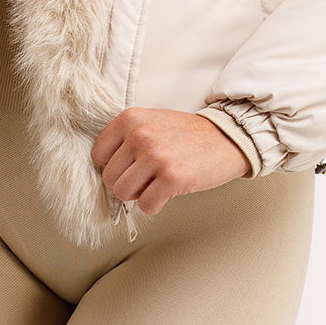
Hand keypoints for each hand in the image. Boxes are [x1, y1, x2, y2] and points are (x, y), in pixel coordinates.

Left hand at [91, 107, 251, 219]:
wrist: (226, 138)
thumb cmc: (187, 134)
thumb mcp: (151, 122)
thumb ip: (126, 139)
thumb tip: (103, 168)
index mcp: (130, 119)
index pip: (98, 155)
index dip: (114, 166)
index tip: (130, 166)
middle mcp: (139, 135)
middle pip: (109, 177)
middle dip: (127, 182)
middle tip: (148, 176)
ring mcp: (155, 157)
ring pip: (123, 193)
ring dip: (139, 194)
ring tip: (157, 183)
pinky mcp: (171, 178)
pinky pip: (145, 205)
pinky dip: (155, 204)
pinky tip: (167, 192)